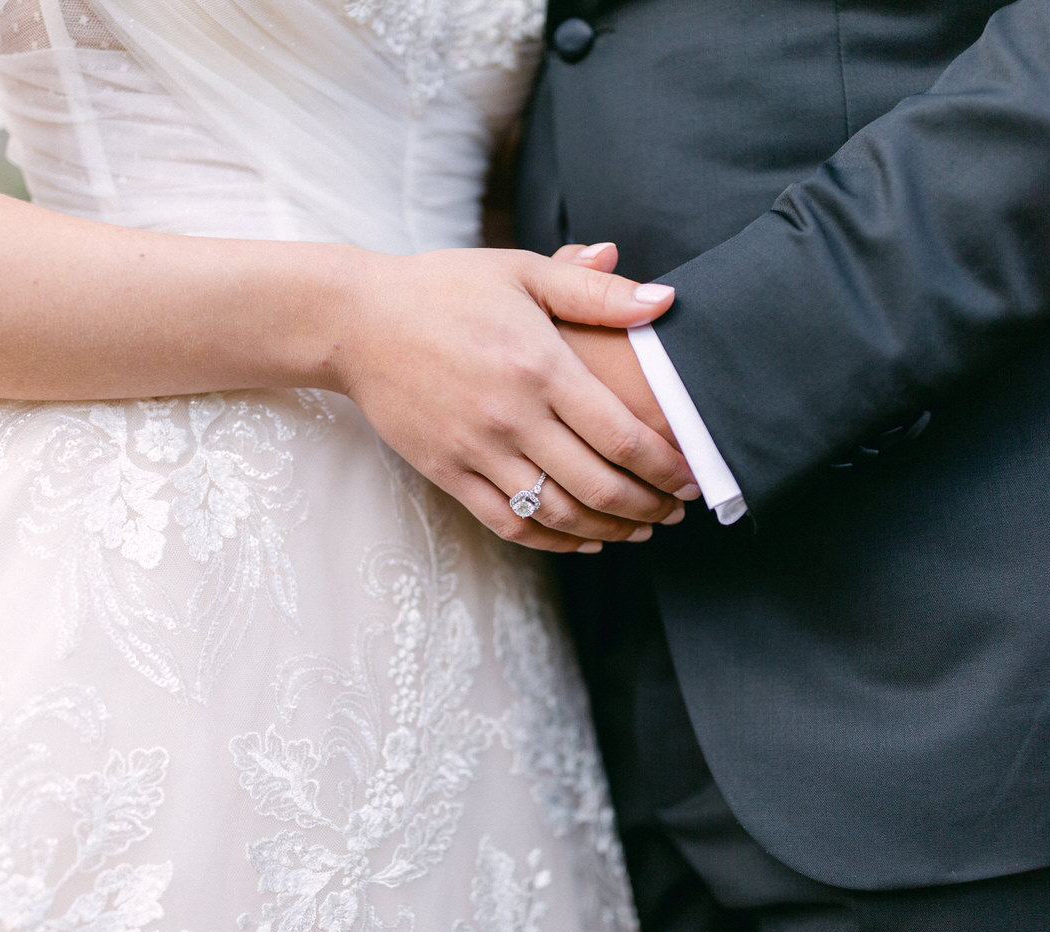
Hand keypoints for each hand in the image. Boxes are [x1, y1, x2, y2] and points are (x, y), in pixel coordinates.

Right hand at [331, 247, 697, 552]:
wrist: (357, 320)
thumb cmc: (446, 288)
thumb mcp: (522, 272)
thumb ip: (595, 291)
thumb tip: (665, 301)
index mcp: (541, 367)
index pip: (623, 436)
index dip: (668, 467)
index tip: (693, 476)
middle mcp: (513, 416)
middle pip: (600, 485)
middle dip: (650, 506)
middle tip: (677, 510)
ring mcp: (477, 450)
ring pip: (559, 514)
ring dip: (610, 531)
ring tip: (640, 529)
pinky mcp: (448, 472)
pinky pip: (510, 522)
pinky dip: (554, 541)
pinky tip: (583, 539)